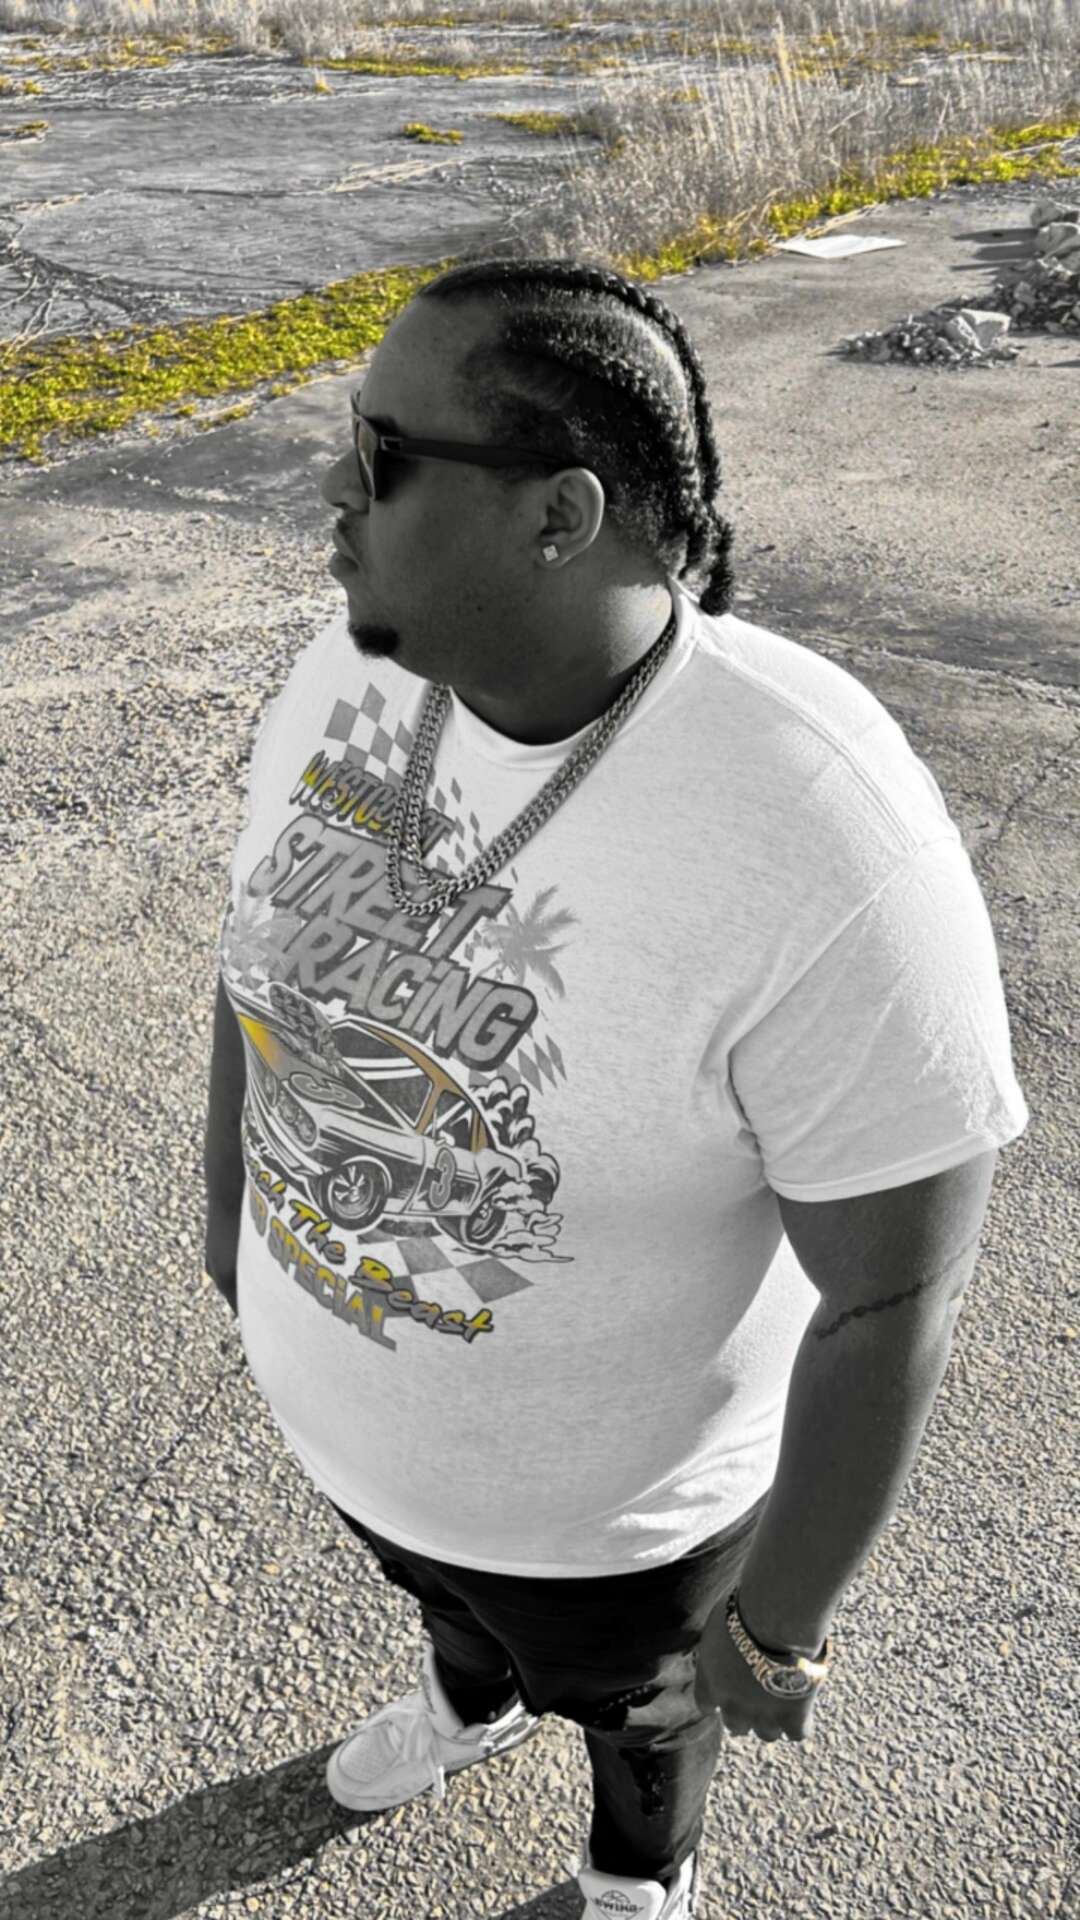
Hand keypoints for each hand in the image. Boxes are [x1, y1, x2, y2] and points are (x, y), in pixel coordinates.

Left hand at [694, 1591, 820, 1742]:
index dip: (720, 1698)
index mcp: (710, 1683)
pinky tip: (804, 1704)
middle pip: (736, 1726)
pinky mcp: (793, 1718)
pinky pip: (798, 1734)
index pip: (706, 1705)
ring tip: (784, 1698)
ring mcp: (763, 1716)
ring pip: (767, 1734)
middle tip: (760, 1695)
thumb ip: (720, 1646)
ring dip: (774, 1719)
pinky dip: (802, 1722)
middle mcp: (733, 1706)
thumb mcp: (720, 1625)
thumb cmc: (746, 1610)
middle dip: (747, 1712)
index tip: (730, 1689)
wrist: (775, 1619)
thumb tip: (727, 1644)